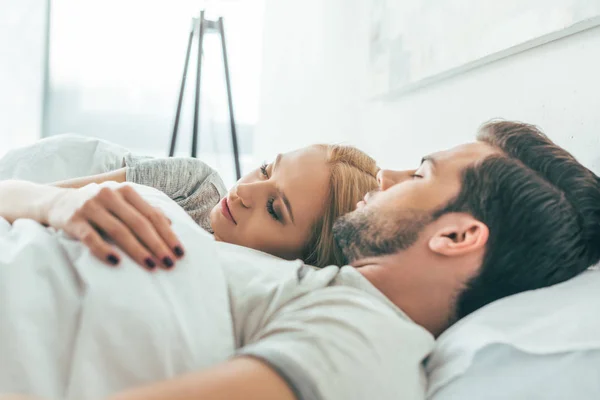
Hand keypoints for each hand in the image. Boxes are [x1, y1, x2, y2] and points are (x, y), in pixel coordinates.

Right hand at [46, 185, 183, 269]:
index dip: (168, 234)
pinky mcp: (73, 220)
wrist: (57, 202)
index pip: (152, 214)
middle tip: (170, 264)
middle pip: (139, 223)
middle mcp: (109, 195)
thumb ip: (145, 210)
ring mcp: (90, 206)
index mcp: (126, 190)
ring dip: (137, 250)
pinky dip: (104, 250)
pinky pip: (91, 238)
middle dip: (157, 245)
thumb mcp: (122, 202)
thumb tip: (171, 224)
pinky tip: (117, 262)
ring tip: (151, 266)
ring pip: (118, 231)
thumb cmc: (99, 206)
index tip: (180, 252)